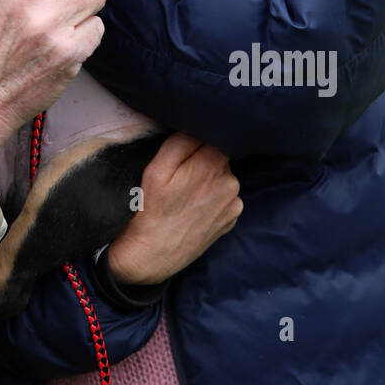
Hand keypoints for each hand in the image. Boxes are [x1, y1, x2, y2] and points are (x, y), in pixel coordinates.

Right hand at [106, 134, 242, 284]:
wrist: (153, 255)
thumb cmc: (150, 209)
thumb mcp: (156, 169)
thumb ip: (180, 142)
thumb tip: (197, 129)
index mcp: (213, 163)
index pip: (213, 137)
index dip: (196, 143)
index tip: (182, 157)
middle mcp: (231, 182)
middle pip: (219, 157)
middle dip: (202, 162)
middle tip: (179, 178)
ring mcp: (234, 204)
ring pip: (222, 178)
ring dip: (208, 181)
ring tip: (185, 196)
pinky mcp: (232, 220)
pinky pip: (225, 198)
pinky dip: (213, 199)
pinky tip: (194, 208)